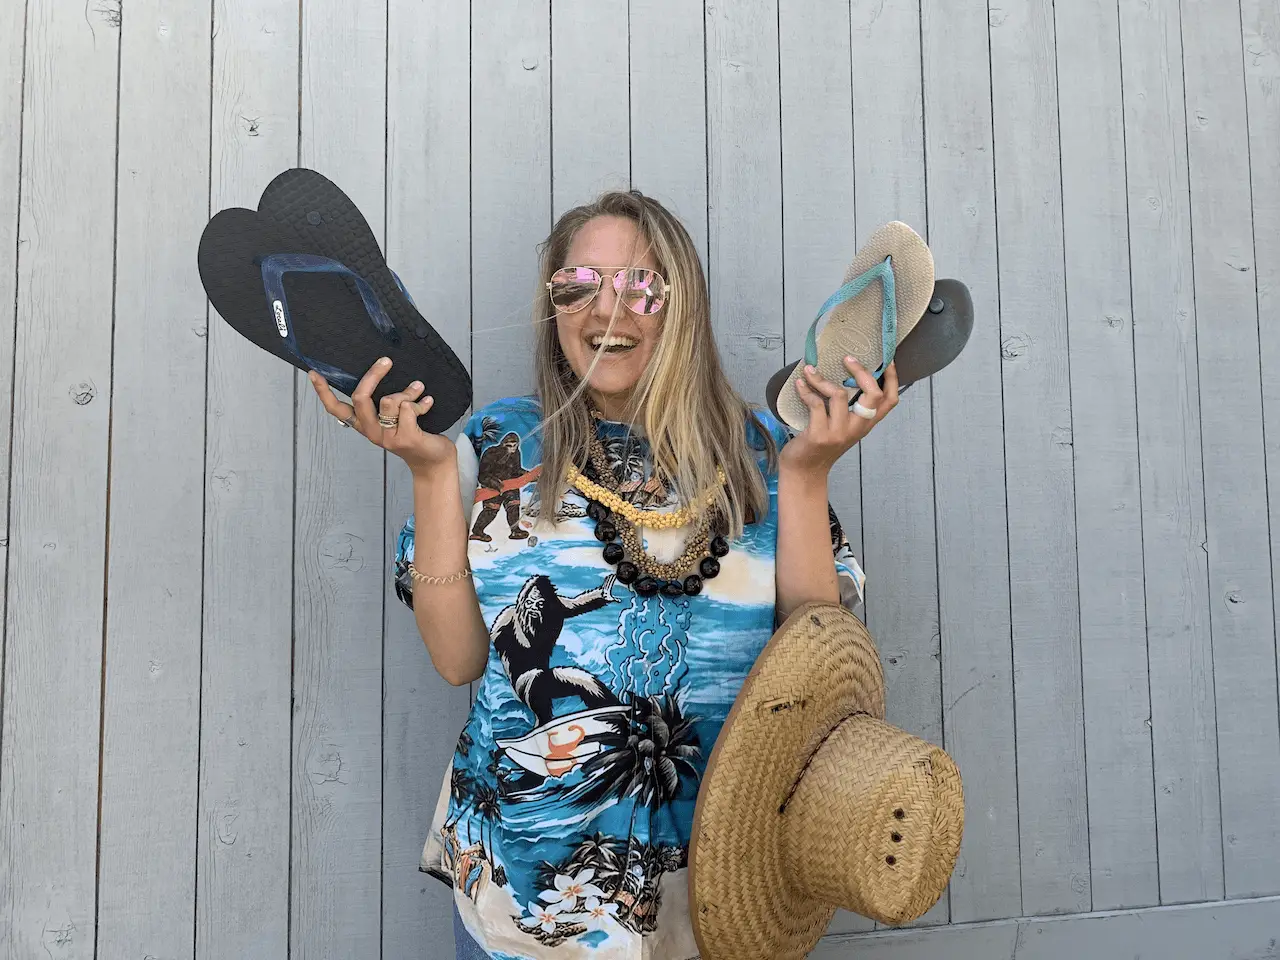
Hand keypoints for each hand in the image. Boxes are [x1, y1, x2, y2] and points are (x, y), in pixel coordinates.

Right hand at [309, 357, 456, 475]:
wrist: (434, 461)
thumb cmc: (415, 435)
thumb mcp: (394, 417)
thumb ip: (387, 401)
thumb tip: (384, 371)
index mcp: (364, 424)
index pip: (337, 409)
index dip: (323, 392)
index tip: (313, 374)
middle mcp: (371, 431)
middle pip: (360, 397)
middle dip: (373, 375)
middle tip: (386, 361)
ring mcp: (387, 436)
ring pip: (389, 400)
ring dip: (408, 392)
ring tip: (418, 390)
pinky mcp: (404, 438)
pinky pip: (409, 408)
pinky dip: (422, 403)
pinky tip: (428, 403)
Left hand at [778, 358, 898, 476]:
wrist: (805, 471)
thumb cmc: (822, 443)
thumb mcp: (842, 426)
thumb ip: (849, 407)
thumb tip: (843, 373)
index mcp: (866, 423)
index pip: (890, 400)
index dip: (892, 379)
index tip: (888, 359)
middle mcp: (857, 428)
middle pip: (873, 395)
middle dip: (862, 371)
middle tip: (847, 358)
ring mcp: (839, 433)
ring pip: (840, 395)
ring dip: (822, 379)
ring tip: (809, 370)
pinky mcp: (820, 435)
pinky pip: (816, 404)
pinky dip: (806, 391)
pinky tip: (800, 384)